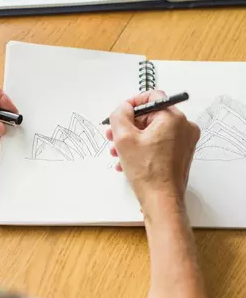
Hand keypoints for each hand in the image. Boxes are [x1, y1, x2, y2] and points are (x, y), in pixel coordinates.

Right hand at [106, 90, 199, 215]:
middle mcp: (184, 127)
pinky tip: (127, 162)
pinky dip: (143, 149)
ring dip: (133, 140)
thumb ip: (120, 115)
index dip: (131, 104)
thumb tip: (123, 108)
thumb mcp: (124, 138)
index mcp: (173, 118)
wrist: (161, 200)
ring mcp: (185, 142)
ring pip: (153, 132)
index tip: (120, 114)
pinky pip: (159, 144)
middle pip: (151, 116)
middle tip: (113, 136)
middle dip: (129, 126)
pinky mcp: (181, 155)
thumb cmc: (147, 172)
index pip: (152, 97)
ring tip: (117, 152)